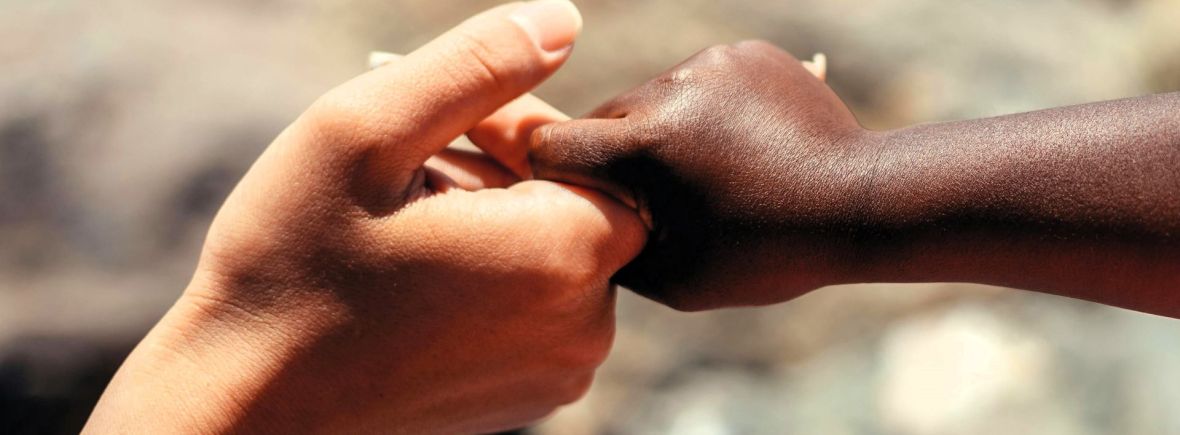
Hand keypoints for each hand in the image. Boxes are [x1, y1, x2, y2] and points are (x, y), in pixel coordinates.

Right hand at [86, 1, 645, 432]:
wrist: (247, 409)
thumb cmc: (292, 268)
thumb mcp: (367, 133)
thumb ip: (478, 66)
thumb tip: (562, 18)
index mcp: (564, 255)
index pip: (590, 153)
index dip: (519, 129)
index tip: (442, 131)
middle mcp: (583, 326)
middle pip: (576, 206)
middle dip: (500, 175)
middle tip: (411, 179)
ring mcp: (557, 372)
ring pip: (552, 256)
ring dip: (489, 224)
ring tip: (403, 233)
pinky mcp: (526, 398)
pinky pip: (530, 308)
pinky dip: (485, 278)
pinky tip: (412, 282)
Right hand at [531, 41, 874, 310]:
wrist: (861, 203)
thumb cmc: (766, 252)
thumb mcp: (675, 278)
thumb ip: (609, 248)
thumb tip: (569, 225)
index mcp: (645, 146)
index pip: (552, 145)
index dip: (556, 178)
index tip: (583, 202)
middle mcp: (668, 89)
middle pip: (600, 119)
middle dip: (613, 157)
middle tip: (652, 198)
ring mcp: (710, 64)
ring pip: (647, 98)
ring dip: (658, 133)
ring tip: (706, 173)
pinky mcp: (742, 52)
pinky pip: (694, 81)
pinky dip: (702, 112)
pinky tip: (736, 147)